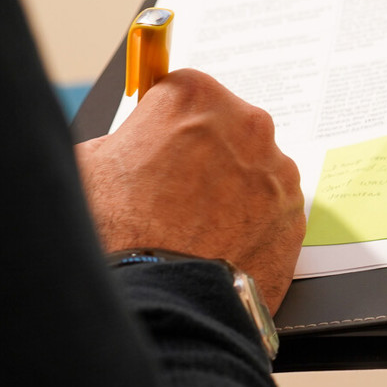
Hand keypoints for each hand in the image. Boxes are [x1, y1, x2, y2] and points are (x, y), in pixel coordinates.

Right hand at [76, 69, 304, 311]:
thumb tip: (130, 144)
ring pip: (255, 168)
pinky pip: (273, 208)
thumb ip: (124, 139)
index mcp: (194, 96)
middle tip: (177, 189)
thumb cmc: (121, 228)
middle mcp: (247, 124)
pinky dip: (254, 221)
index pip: (185, 92)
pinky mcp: (296, 213)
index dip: (169, 122)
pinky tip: (223, 242)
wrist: (165, 294)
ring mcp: (278, 170)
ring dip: (234, 187)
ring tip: (198, 224)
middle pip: (229, 127)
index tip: (162, 142)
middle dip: (208, 151)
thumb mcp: (90, 163)